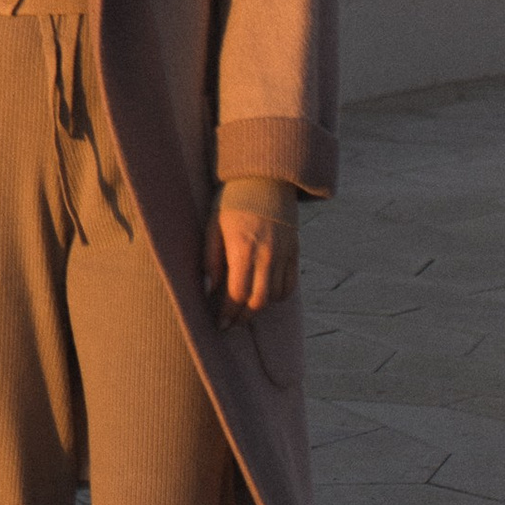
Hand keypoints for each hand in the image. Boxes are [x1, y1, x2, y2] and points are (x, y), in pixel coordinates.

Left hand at [204, 178, 298, 318]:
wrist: (264, 179)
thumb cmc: (231, 202)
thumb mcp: (213, 226)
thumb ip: (211, 259)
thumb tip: (209, 289)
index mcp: (243, 247)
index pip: (237, 293)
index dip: (228, 313)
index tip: (219, 324)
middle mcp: (267, 254)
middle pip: (258, 301)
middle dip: (243, 317)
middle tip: (231, 323)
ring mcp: (284, 254)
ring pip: (275, 296)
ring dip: (259, 307)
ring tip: (244, 309)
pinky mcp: (295, 252)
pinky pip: (290, 285)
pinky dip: (277, 296)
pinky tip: (263, 295)